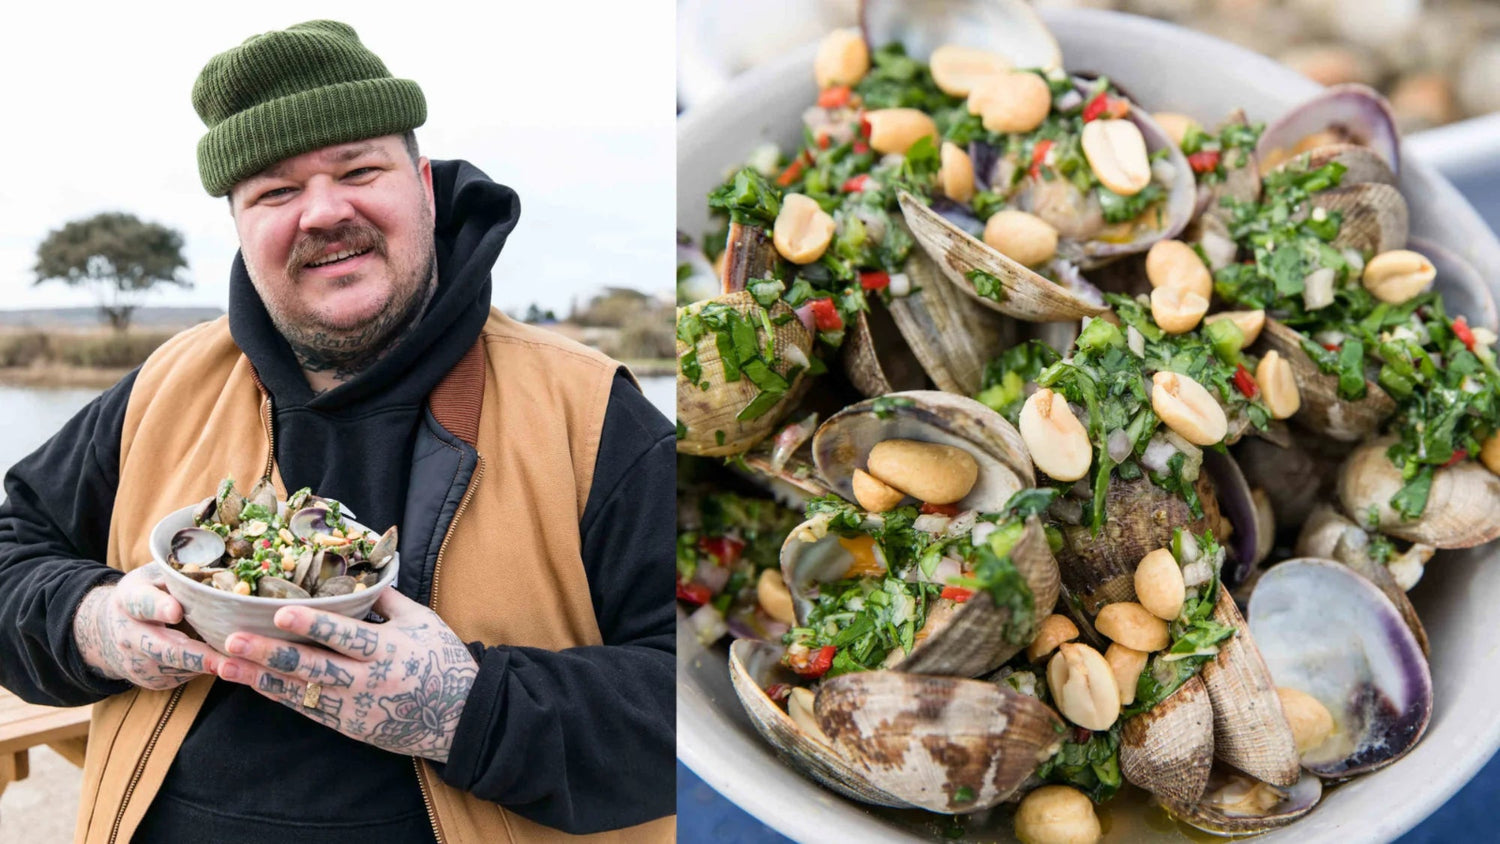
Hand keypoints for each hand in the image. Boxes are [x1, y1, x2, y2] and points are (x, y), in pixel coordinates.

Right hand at [72, 564, 224, 689]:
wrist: (109, 630)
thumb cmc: (147, 594)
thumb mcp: (154, 577)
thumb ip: (180, 577)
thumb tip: (222, 575)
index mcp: (130, 599)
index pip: (143, 603)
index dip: (159, 607)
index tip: (176, 611)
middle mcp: (129, 635)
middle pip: (163, 648)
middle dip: (196, 656)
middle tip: (225, 660)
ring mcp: (139, 663)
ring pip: (179, 667)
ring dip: (210, 664)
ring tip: (242, 659)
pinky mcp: (152, 680)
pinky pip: (185, 676)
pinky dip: (205, 668)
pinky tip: (221, 658)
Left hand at [214, 588, 478, 762]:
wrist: (459, 718)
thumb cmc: (444, 662)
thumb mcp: (423, 622)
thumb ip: (387, 599)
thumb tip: (356, 571)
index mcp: (389, 650)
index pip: (346, 636)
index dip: (313, 624)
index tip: (280, 612)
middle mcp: (368, 681)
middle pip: (312, 667)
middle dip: (269, 654)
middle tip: (233, 641)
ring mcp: (354, 707)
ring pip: (300, 692)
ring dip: (259, 679)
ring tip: (224, 666)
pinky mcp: (347, 725)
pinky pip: (307, 709)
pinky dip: (278, 695)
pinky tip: (251, 683)